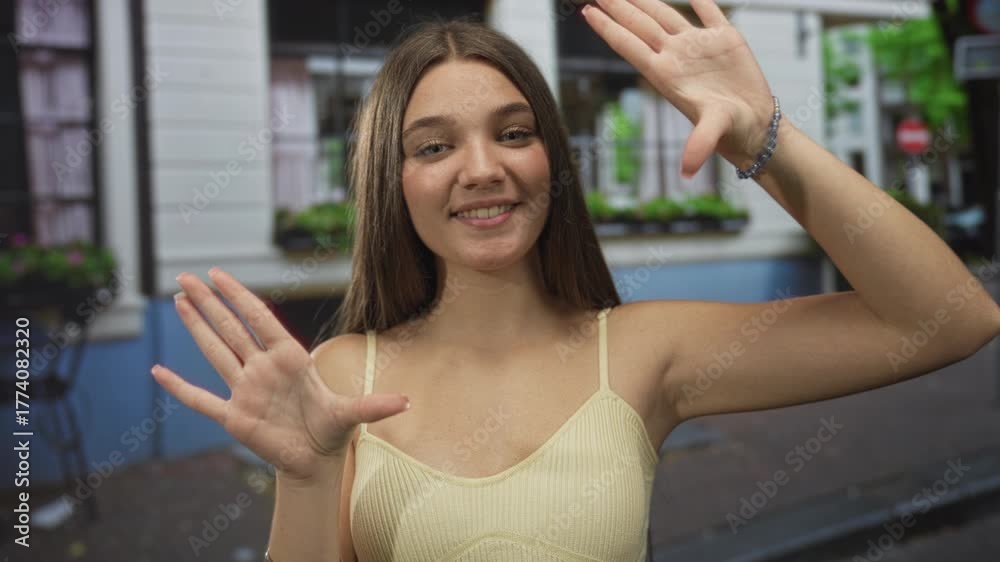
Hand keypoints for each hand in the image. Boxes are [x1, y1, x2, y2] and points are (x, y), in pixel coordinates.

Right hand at [150, 268, 410, 481]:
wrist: (315, 459)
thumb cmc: (332, 430)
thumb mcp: (353, 415)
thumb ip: (374, 405)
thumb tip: (408, 402)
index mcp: (289, 358)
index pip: (259, 319)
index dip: (238, 296)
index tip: (218, 273)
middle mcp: (263, 368)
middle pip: (230, 328)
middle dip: (208, 302)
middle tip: (184, 276)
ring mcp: (245, 390)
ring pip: (215, 352)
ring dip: (196, 328)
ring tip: (178, 299)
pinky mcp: (233, 417)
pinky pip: (201, 399)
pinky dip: (180, 388)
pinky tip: (159, 372)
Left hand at [581, 0, 776, 176]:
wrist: (757, 126)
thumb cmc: (732, 131)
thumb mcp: (714, 133)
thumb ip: (699, 145)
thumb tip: (687, 172)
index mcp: (667, 74)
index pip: (629, 45)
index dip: (608, 28)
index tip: (587, 11)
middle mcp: (677, 56)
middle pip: (640, 25)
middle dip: (618, 6)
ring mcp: (699, 45)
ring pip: (665, 14)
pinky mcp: (725, 38)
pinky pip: (708, 10)